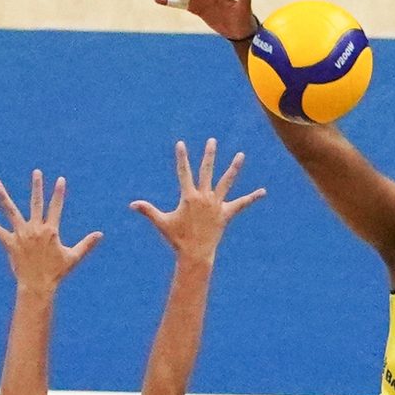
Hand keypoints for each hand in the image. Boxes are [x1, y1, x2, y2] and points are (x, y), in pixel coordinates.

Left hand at [0, 170, 103, 291]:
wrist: (38, 285)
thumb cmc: (56, 272)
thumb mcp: (73, 257)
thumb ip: (86, 244)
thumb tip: (100, 234)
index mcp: (51, 230)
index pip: (56, 207)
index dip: (58, 193)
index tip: (60, 179)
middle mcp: (36, 229)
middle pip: (36, 203)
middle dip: (37, 186)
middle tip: (36, 172)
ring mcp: (21, 235)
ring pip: (12, 212)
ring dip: (5, 197)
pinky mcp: (10, 243)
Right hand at [130, 139, 265, 259]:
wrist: (195, 253)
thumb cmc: (177, 238)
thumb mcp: (162, 223)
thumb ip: (148, 211)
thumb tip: (132, 205)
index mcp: (188, 197)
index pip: (184, 172)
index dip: (182, 158)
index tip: (181, 144)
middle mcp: (204, 197)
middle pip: (207, 171)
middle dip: (209, 155)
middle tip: (212, 141)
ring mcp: (217, 204)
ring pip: (226, 182)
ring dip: (234, 168)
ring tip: (241, 155)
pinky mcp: (226, 214)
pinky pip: (241, 204)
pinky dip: (252, 198)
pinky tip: (262, 192)